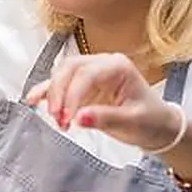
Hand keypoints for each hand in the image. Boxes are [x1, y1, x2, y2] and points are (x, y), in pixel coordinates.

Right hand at [24, 53, 183, 153]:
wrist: (157, 126)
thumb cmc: (150, 121)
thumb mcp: (132, 122)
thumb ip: (105, 119)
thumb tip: (79, 117)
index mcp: (118, 66)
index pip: (86, 74)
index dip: (72, 95)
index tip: (68, 118)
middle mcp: (103, 64)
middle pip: (69, 69)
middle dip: (58, 93)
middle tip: (58, 118)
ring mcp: (91, 73)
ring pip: (61, 74)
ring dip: (53, 95)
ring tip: (56, 119)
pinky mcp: (82, 86)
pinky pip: (60, 84)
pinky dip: (47, 92)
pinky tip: (33, 100)